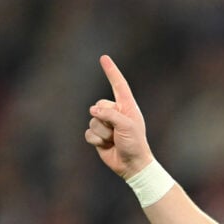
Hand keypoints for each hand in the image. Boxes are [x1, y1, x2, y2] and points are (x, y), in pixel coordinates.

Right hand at [84, 55, 152, 178]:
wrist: (132, 165)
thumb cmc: (135, 144)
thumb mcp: (126, 126)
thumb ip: (110, 114)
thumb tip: (93, 110)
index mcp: (127, 107)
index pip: (118, 85)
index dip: (111, 71)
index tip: (104, 58)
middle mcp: (116, 113)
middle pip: (99, 105)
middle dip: (105, 119)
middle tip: (117, 132)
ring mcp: (106, 124)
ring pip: (92, 120)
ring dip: (102, 133)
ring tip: (114, 140)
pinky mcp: (98, 135)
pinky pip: (88, 132)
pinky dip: (96, 140)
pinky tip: (106, 146)